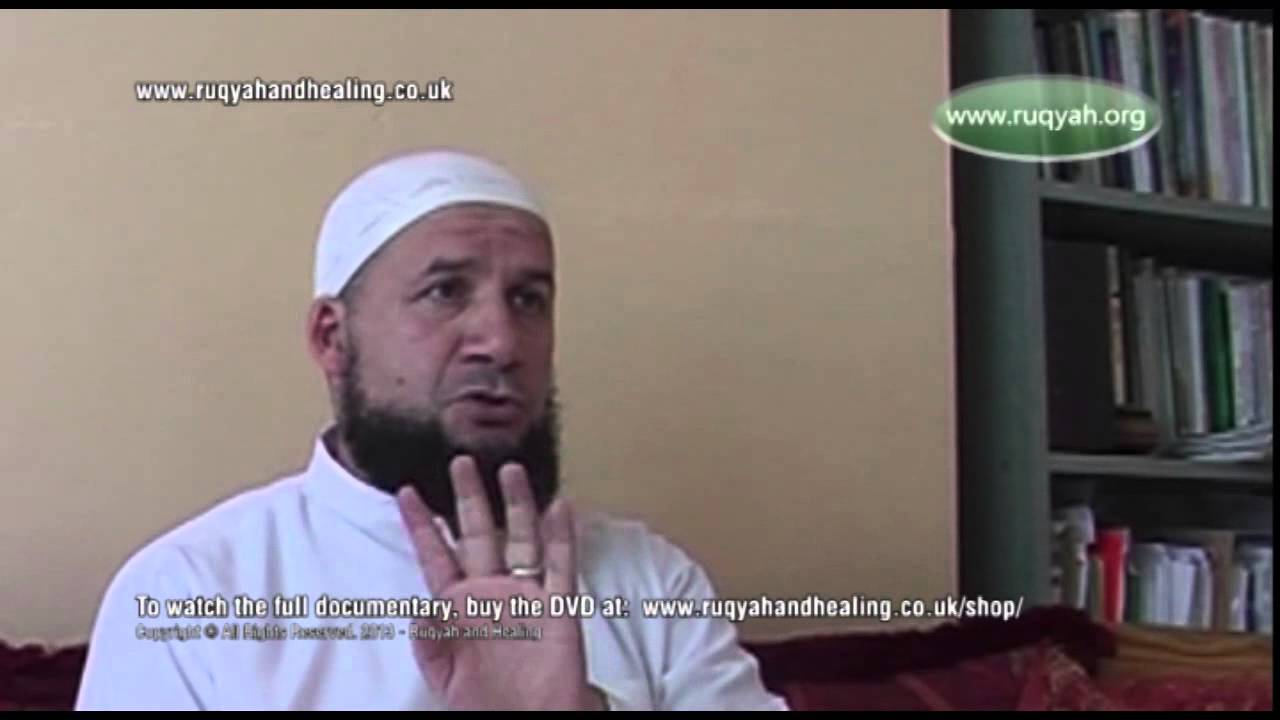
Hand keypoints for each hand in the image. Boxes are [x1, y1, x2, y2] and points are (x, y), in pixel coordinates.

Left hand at [396, 456, 603, 710]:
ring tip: (510, 469)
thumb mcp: (443, 675)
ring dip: (516, 505)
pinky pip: (560, 566)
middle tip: (461, 462)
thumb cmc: (485, 704)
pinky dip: (561, 536)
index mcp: (457, 608)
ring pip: (520, 539)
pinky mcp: (556, 607)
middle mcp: (490, 594)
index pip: (436, 556)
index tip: (406, 492)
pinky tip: (559, 507)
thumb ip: (430, 641)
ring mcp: (524, 597)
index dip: (422, 525)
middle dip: (469, 498)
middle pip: (478, 535)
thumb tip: (420, 608)